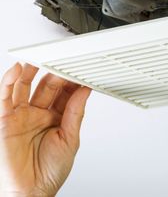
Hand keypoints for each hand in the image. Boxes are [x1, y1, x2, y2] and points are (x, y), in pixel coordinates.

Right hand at [0, 63, 90, 196]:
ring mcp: (22, 115)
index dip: (72, 82)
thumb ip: (75, 113)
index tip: (81, 70)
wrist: (29, 193)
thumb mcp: (70, 139)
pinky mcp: (5, 119)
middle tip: (65, 62)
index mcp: (56, 119)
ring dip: (33, 71)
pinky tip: (19, 69)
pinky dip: (10, 81)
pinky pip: (5, 96)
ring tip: (43, 58)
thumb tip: (85, 91)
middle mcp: (39, 115)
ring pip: (26, 86)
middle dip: (56, 74)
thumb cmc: (49, 172)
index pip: (65, 94)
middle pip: (48, 87)